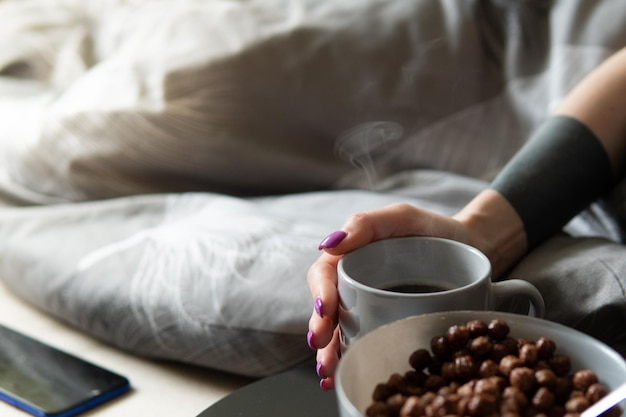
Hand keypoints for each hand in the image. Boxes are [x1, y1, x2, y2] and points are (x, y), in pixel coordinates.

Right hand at [306, 203, 471, 389]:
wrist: (470, 250)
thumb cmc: (433, 230)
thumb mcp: (401, 217)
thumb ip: (366, 224)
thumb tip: (329, 245)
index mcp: (351, 256)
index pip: (325, 273)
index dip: (320, 292)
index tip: (325, 309)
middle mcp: (354, 283)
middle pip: (326, 306)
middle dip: (320, 328)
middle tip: (321, 345)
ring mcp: (369, 305)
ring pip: (339, 329)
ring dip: (329, 351)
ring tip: (329, 370)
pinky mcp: (385, 323)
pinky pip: (362, 340)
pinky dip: (348, 357)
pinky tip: (341, 373)